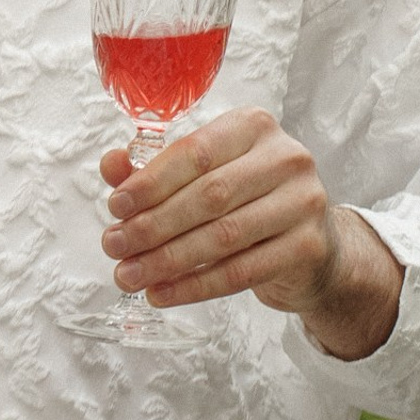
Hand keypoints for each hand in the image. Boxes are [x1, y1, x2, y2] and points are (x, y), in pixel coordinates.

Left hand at [101, 104, 404, 355]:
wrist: (310, 245)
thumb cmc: (247, 201)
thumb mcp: (203, 176)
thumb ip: (155, 169)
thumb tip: (110, 165)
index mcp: (254, 126)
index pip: (194, 153)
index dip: (150, 182)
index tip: (115, 207)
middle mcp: (286, 158)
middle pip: (207, 195)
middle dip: (153, 225)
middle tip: (113, 246)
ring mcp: (304, 201)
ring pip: (223, 236)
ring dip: (167, 260)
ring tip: (129, 275)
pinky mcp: (308, 246)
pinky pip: (241, 271)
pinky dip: (195, 285)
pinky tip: (162, 293)